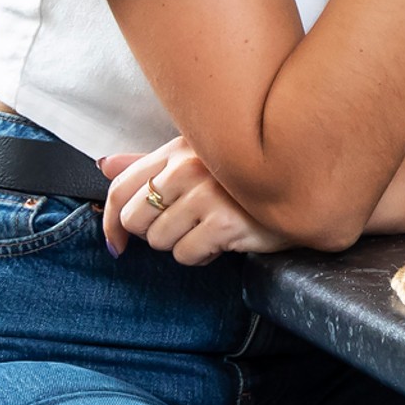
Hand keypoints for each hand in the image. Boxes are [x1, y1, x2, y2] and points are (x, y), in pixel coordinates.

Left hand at [98, 135, 284, 264]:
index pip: (121, 187)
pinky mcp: (225, 223)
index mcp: (178, 148)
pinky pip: (187, 255)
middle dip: (155, 232)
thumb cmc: (244, 179)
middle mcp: (190, 167)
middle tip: (184, 226)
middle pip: (135, 219)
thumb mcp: (196, 160)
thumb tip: (104, 164)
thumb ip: (149, 164)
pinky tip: (222, 240)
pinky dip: (201, 256)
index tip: (116, 242)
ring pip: (160, 241)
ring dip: (182, 244)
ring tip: (209, 228)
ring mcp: (207, 194)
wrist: (301, 189)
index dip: (110, 221)